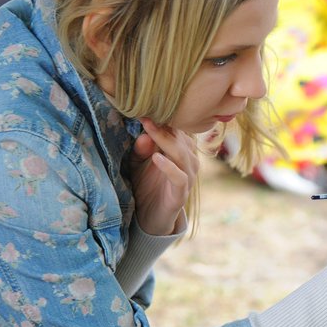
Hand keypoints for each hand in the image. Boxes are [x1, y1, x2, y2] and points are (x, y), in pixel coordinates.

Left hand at [125, 118, 199, 235]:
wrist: (150, 218)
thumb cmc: (146, 186)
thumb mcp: (138, 164)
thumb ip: (141, 150)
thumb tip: (144, 134)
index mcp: (180, 151)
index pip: (177, 130)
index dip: (164, 119)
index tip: (145, 108)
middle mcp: (188, 162)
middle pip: (181, 139)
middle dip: (164, 126)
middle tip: (146, 114)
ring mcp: (187, 178)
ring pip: (183, 155)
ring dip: (166, 141)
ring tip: (150, 129)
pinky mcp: (181, 194)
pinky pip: (180, 177)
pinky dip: (169, 167)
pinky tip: (156, 158)